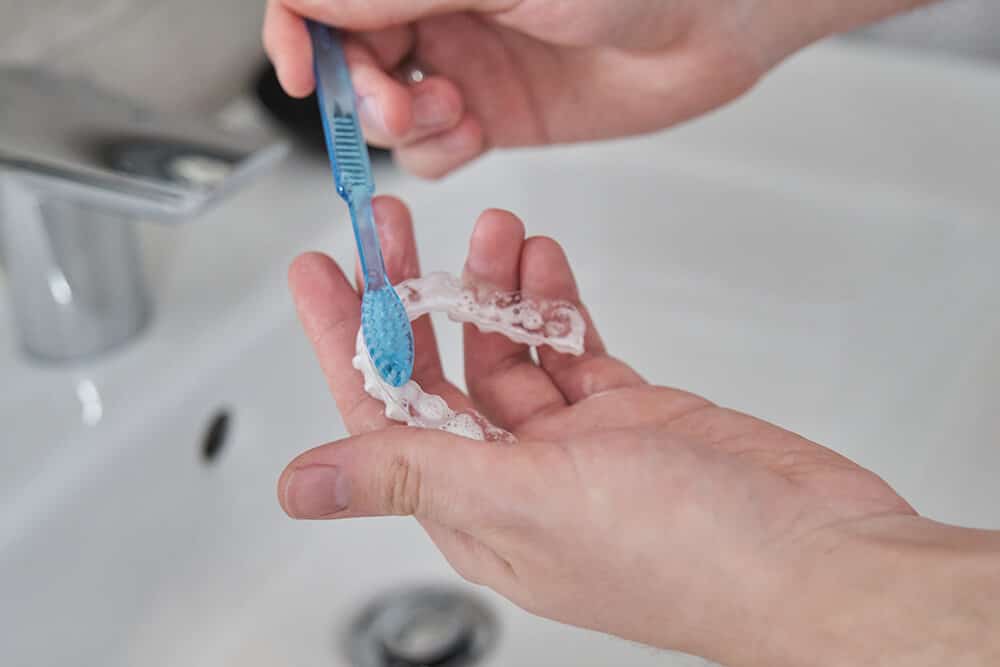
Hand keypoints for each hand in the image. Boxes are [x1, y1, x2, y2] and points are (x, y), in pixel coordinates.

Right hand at [263, 0, 930, 176]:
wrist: (713, 20)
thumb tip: (305, 0)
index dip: (298, 30)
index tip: (299, 67)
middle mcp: (440, 7)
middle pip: (348, 54)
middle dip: (357, 85)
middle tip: (393, 99)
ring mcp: (466, 61)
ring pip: (387, 108)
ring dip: (401, 123)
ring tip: (449, 111)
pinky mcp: (498, 114)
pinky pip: (435, 147)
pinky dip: (439, 151)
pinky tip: (471, 134)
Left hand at [277, 197, 958, 664]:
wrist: (819, 555)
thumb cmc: (689, 552)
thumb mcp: (528, 503)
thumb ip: (412, 475)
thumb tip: (299, 486)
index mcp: (476, 511)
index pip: (382, 415)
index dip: (345, 339)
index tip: (322, 271)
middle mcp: (518, 479)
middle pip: (439, 374)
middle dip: (411, 297)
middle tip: (391, 228)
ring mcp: (577, 444)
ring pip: (509, 350)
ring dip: (492, 288)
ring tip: (491, 229)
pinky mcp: (629, 414)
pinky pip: (571, 346)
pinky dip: (553, 303)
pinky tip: (541, 262)